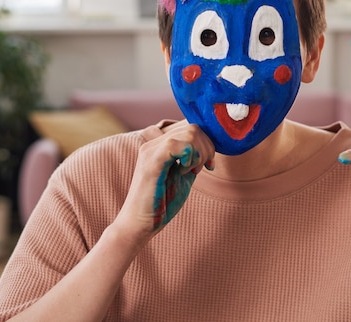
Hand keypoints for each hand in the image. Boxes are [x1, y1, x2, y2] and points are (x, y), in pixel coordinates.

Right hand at [117, 123, 214, 237]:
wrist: (140, 224)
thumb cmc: (161, 203)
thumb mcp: (184, 176)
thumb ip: (193, 160)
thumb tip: (210, 147)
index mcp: (161, 145)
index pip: (190, 126)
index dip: (207, 142)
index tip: (210, 164)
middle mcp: (154, 143)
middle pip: (193, 127)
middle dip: (207, 148)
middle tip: (202, 168)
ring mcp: (150, 150)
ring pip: (189, 133)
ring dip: (199, 153)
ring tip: (191, 170)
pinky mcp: (151, 162)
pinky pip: (175, 144)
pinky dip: (189, 157)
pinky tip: (184, 171)